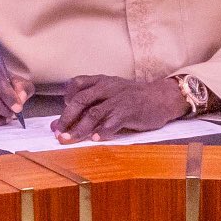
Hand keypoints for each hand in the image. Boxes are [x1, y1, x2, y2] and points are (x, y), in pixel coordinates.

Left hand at [52, 74, 187, 140]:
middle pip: (81, 100)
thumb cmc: (133, 98)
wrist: (161, 97)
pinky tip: (95, 139)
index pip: (76, 84)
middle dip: (67, 118)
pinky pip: (113, 121)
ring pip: (94, 113)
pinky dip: (102, 131)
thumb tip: (60, 123)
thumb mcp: (111, 94)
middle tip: (59, 133)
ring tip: (70, 140)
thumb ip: (89, 105)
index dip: (66, 98)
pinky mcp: (129, 111)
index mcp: (101, 81)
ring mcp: (118, 99)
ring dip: (80, 128)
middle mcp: (107, 87)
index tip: (61, 112)